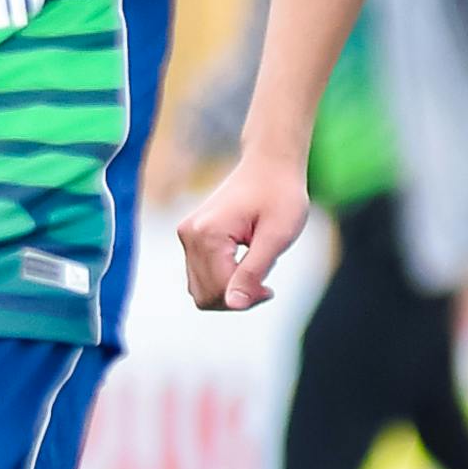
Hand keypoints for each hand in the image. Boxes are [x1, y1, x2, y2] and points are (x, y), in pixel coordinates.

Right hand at [178, 150, 310, 311]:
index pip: (219, 291)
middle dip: (236, 298)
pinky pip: (200, 275)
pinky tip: (244, 264)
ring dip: (228, 290)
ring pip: (200, 289)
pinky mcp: (191, 236)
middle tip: (264, 283)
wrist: (270, 164)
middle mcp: (189, 235)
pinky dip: (222, 279)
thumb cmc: (280, 195)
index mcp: (207, 234)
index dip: (247, 298)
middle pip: (205, 295)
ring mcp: (187, 234)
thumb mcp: (277, 236)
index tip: (270, 288)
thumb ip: (253, 272)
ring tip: (255, 270)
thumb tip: (233, 304)